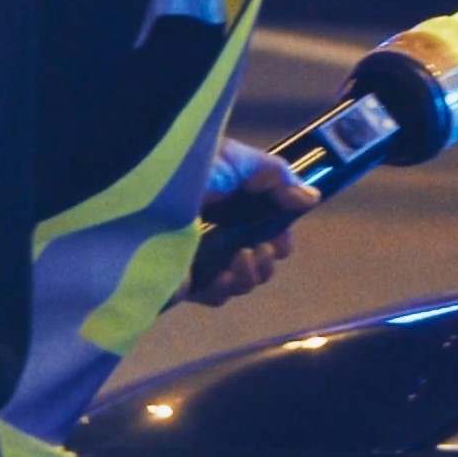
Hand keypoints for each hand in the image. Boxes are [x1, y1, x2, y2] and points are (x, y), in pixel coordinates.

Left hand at [189, 137, 319, 305]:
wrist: (146, 187)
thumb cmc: (191, 167)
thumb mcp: (239, 160)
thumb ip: (278, 178)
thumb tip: (311, 198)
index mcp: (230, 205)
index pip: (264, 233)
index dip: (279, 241)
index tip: (280, 242)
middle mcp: (216, 232)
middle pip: (256, 264)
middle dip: (266, 263)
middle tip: (259, 249)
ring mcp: (198, 258)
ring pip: (238, 283)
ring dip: (249, 276)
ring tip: (241, 258)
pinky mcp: (179, 278)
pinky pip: (211, 296)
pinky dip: (222, 290)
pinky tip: (221, 275)